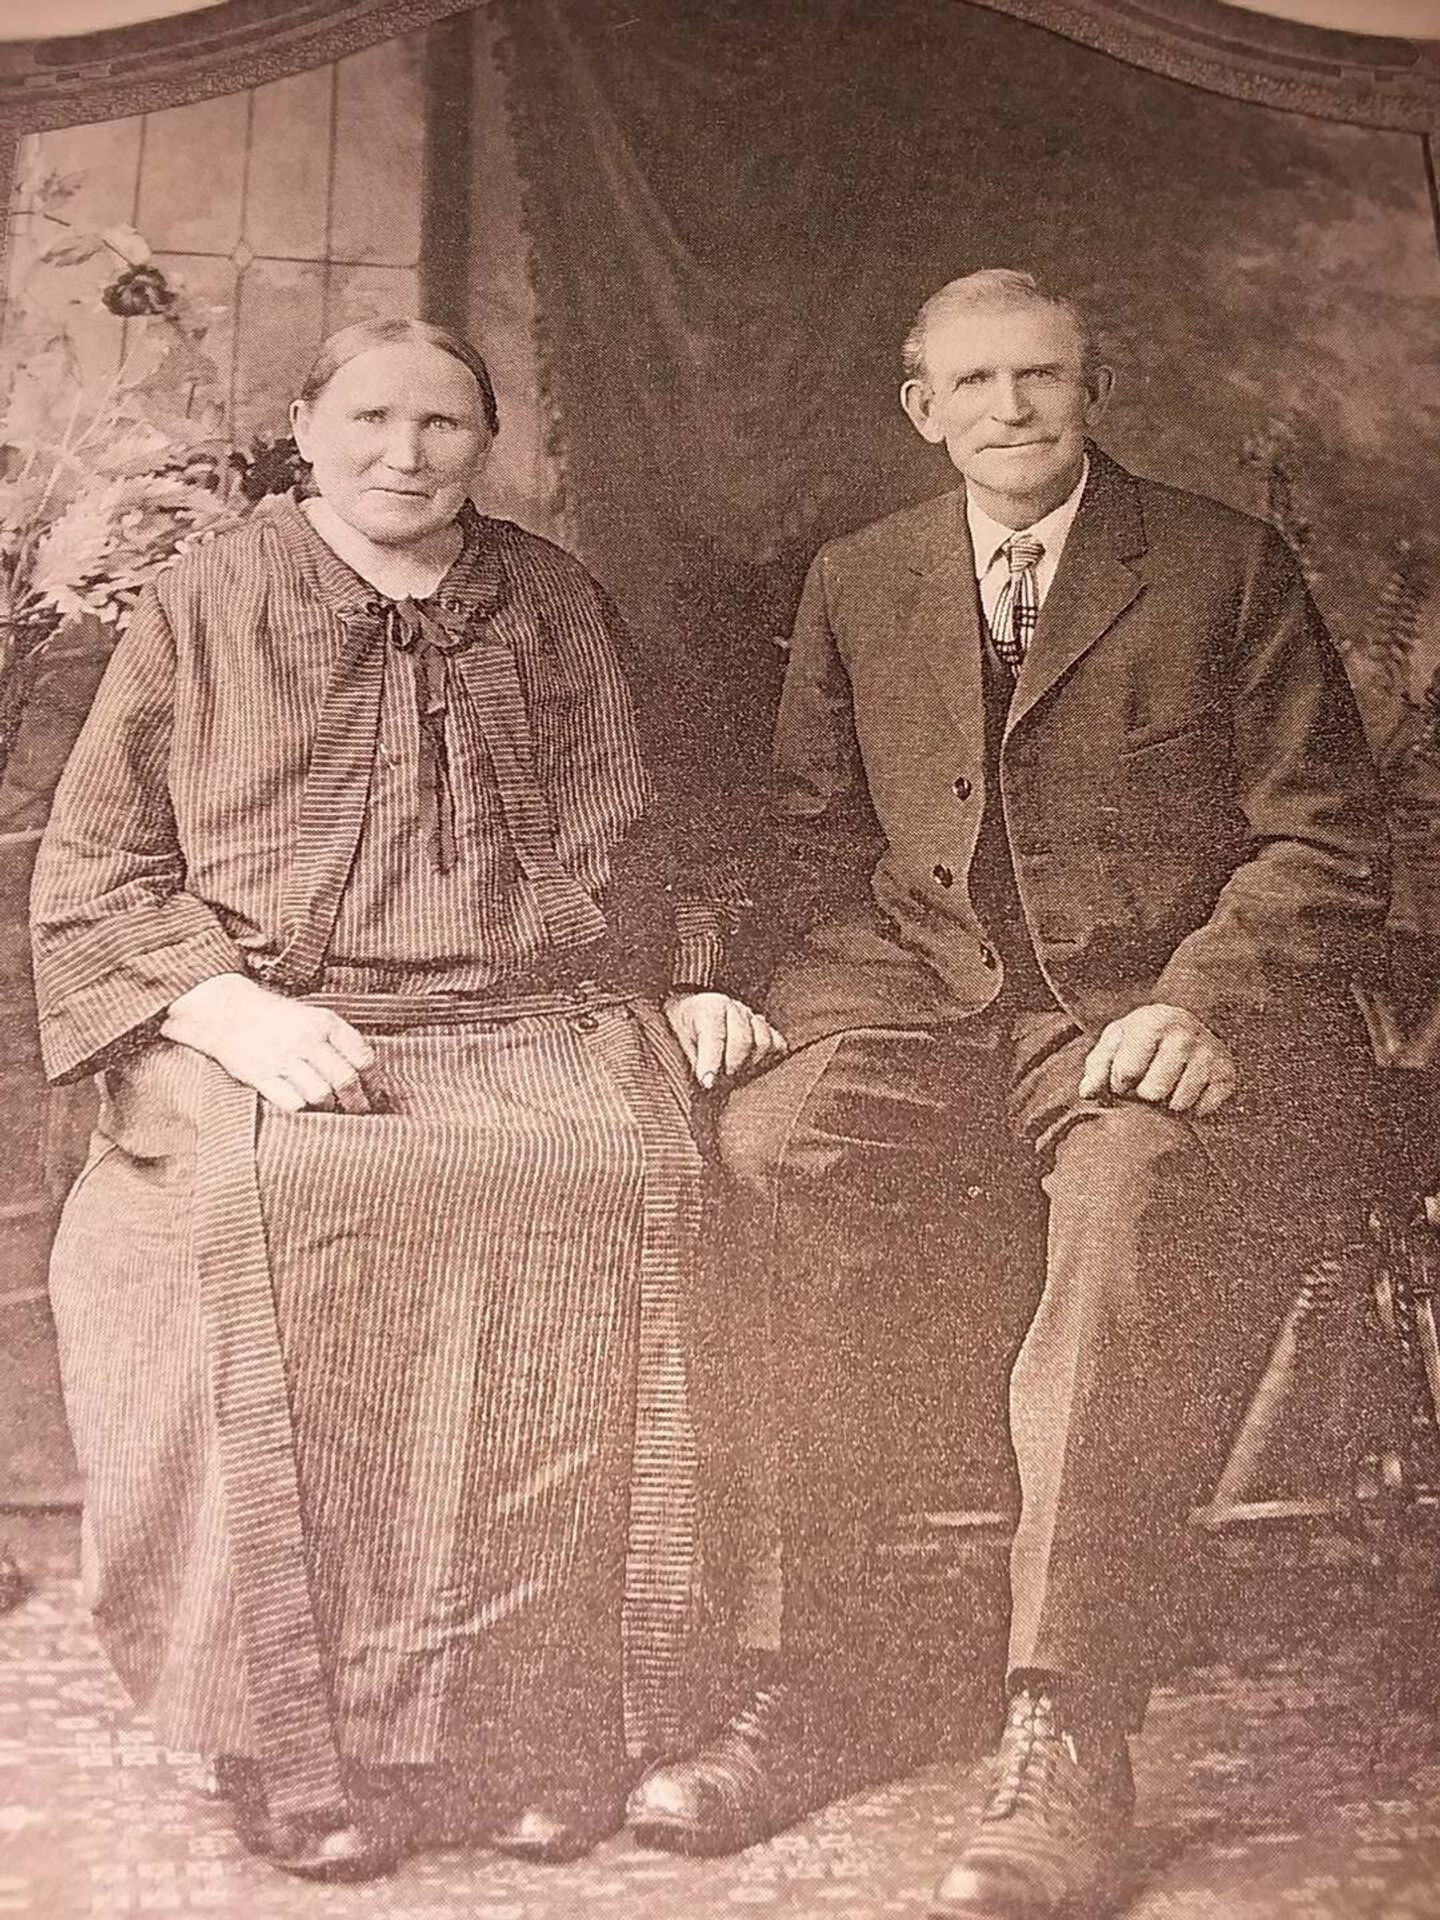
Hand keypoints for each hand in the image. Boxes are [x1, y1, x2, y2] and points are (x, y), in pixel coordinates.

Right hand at [161, 971, 375, 1112]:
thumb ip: (340, 1041)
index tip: (374, 1092)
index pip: (363, 1058)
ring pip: (321, 1094)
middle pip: (345, 1080)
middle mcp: (307, 1040)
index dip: (372, 1081)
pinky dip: (302, 1108)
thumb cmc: (278, 1019)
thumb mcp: (314, 1017)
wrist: (229, 1012)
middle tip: (358, 1110)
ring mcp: (283, 1058)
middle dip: (356, 1102)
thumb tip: (368, 1077)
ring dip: (329, 1107)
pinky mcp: (262, 1076)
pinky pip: (293, 1103)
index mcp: (325, 1023)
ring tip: (330, 1108)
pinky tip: (303, 1104)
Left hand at [664, 991, 786, 1088]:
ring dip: (751, 1063)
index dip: (712, 1061)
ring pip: (764, 1042)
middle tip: (722, 1079)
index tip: (708, 1082)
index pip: (715, 1035)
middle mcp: (733, 1008)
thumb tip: (709, 1082)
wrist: (693, 1014)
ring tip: (736, 1072)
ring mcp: (752, 1016)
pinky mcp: (766, 1027)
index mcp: (708, 1008)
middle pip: (743, 1040)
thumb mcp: (679, 1043)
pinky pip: (778, 1044)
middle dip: (732, 1066)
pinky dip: (768, 1058)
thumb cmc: (685, 1032)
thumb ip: (695, 1061)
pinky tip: (752, 1065)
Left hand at [1077, 1003, 1236, 1116]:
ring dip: (1167, 1102)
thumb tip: (1088, 1093)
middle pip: (1153, 1092)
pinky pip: (1202, 1110)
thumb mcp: (1114, 1043)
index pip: (1126, 1073)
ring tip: (1167, 1085)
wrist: (1184, 1025)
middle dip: (1144, 1094)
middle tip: (1147, 1083)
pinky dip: (1191, 1108)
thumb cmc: (1140, 1039)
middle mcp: (1186, 1034)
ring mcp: (1210, 1053)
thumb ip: (1096, 1067)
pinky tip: (1187, 1090)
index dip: (1119, 1084)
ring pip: (1178, 1104)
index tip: (1123, 1079)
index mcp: (1153, 1021)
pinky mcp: (1227, 1073)